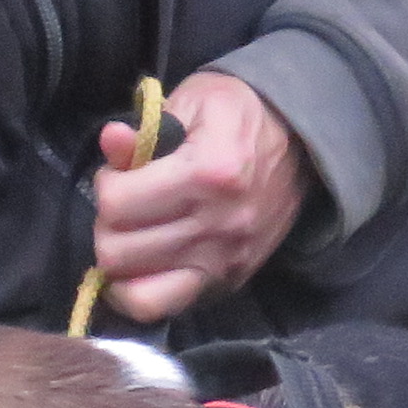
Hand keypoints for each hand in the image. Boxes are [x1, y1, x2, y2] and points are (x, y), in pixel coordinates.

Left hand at [90, 72, 306, 326]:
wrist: (301, 145)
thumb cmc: (241, 115)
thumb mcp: (196, 100)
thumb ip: (149, 127)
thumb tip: (112, 142)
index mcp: (210, 172)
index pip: (117, 203)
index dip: (106, 183)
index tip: (120, 172)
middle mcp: (219, 225)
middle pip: (118, 251)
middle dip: (107, 224)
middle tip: (123, 205)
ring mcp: (224, 261)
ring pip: (134, 287)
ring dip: (119, 259)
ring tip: (131, 233)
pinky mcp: (227, 282)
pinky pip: (164, 308)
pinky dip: (136, 292)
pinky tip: (137, 268)